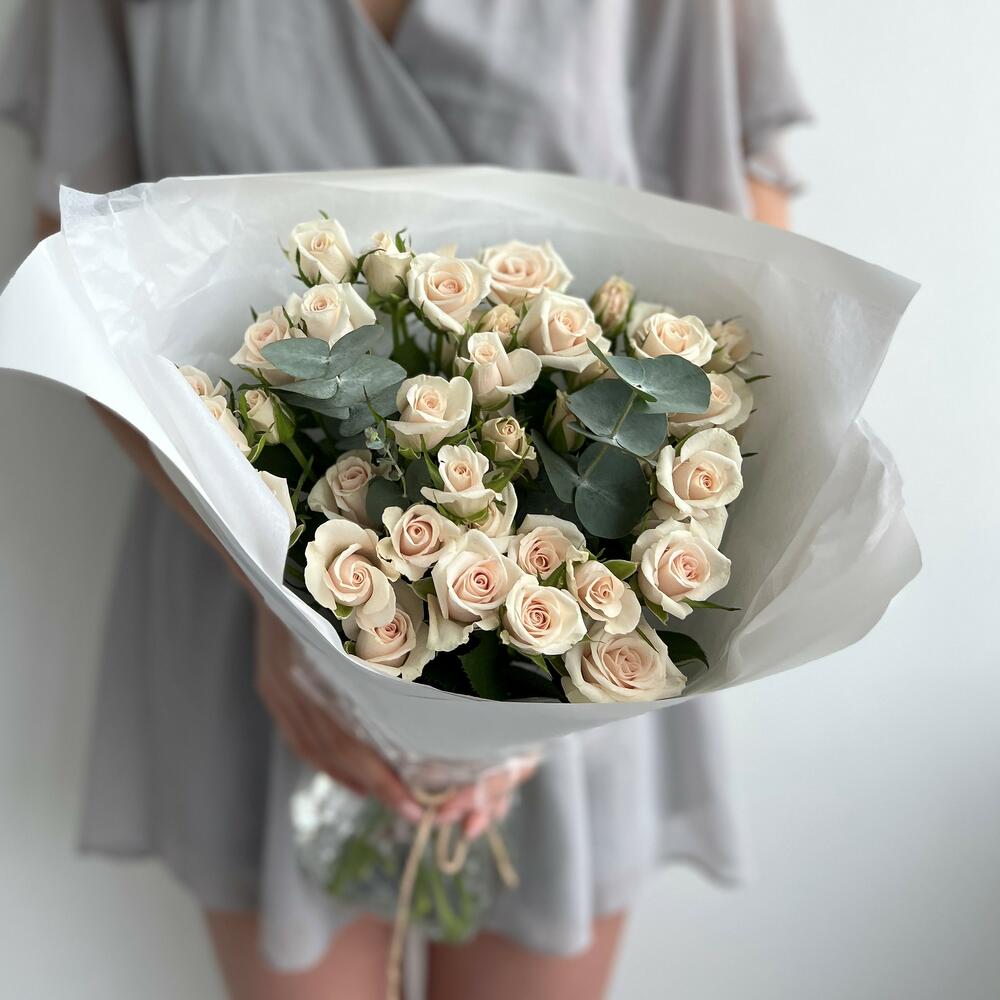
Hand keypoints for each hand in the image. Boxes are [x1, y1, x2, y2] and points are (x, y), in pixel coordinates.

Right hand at [254, 603, 425, 823]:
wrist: (275, 564)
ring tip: (386, 797)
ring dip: (353, 779)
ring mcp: (280, 688)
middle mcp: (295, 685)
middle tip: (413, 811)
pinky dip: (327, 761)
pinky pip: (300, 738)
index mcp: (320, 669)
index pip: (353, 743)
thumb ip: (391, 646)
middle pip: (338, 753)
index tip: (416, 802)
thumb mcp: (368, 610)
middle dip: (378, 786)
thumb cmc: (333, 583)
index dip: (383, 778)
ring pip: (317, 751)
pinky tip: (349, 774)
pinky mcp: (273, 688)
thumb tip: (441, 679)